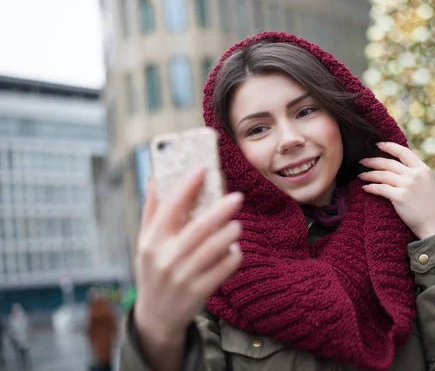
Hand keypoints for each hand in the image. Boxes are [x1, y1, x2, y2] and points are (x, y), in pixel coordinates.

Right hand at [134, 168, 243, 347]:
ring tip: (236, 225)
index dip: (187, 186)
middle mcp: (165, 258)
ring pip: (215, 247)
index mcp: (151, 242)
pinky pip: (224, 268)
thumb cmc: (153, 271)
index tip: (203, 169)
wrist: (156, 317)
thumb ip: (151, 211)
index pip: (170, 207)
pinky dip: (233, 255)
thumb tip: (153, 177)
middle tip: (237, 197)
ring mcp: (183, 276)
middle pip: (199, 227)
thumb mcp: (145, 243)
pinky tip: (233, 249)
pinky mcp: (199, 292)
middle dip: (221, 209)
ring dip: (230, 232)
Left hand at [359, 142, 434, 239]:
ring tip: (361, 175)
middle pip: (389, 163)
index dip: (389, 147)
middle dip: (373, 161)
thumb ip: (414, 171)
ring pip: (382, 175)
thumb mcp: (426, 182)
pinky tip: (365, 187)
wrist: (431, 224)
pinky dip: (370, 187)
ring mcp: (408, 185)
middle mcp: (416, 175)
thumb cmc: (426, 204)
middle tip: (362, 161)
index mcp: (422, 169)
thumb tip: (395, 162)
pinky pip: (380, 189)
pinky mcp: (400, 197)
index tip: (377, 145)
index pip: (404, 152)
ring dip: (369, 174)